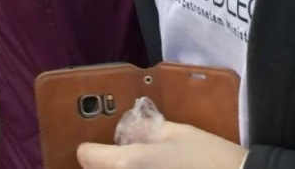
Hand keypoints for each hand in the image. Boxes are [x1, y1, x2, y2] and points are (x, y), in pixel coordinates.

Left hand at [76, 123, 245, 168]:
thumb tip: (131, 130)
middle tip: (117, 157)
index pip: (88, 157)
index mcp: (129, 162)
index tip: (97, 148)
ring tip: (139, 164)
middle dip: (104, 165)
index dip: (90, 150)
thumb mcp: (177, 132)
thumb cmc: (207, 155)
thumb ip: (148, 129)